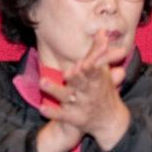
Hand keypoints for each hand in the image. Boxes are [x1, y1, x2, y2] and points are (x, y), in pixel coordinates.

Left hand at [36, 31, 130, 151]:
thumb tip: (102, 31)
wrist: (109, 121)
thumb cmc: (103, 90)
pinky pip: (60, 115)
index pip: (94, 74)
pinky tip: (42, 108)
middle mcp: (88, 93)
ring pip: (65, 97)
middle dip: (74, 79)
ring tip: (42, 82)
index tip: (83, 64)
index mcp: (97, 81)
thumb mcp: (103, 72)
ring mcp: (79, 105)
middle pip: (81, 85)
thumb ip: (100, 52)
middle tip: (66, 72)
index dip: (89, 70)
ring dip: (54, 90)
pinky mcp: (72, 117)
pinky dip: (52, 112)